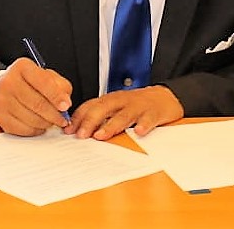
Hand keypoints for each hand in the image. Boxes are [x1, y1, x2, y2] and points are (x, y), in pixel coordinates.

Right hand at [0, 58, 72, 136]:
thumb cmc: (26, 82)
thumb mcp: (44, 75)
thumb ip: (59, 85)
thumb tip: (65, 102)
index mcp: (23, 68)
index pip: (43, 82)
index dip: (57, 96)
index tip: (66, 106)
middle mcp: (9, 82)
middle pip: (38, 104)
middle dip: (55, 115)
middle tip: (63, 119)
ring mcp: (2, 100)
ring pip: (32, 119)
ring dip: (46, 123)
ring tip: (51, 121)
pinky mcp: (0, 117)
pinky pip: (23, 129)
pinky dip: (35, 130)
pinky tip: (38, 124)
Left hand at [67, 85, 182, 140]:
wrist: (164, 98)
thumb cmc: (136, 105)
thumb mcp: (116, 108)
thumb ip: (100, 117)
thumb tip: (78, 132)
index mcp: (111, 100)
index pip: (90, 106)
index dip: (78, 118)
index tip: (68, 131)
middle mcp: (122, 101)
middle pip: (103, 109)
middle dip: (90, 122)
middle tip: (82, 135)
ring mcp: (138, 107)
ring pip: (123, 115)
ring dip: (111, 125)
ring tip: (101, 135)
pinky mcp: (154, 112)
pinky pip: (148, 119)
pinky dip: (144, 125)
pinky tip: (139, 132)